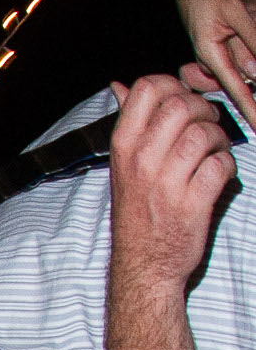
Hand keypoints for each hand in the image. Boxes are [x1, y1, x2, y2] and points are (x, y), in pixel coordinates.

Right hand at [112, 69, 238, 292]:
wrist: (143, 263)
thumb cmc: (136, 210)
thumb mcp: (122, 164)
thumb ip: (129, 123)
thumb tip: (121, 86)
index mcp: (123, 146)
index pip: (148, 89)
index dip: (175, 86)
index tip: (183, 101)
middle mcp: (141, 160)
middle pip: (182, 105)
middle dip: (205, 110)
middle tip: (207, 126)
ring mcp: (167, 182)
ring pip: (205, 133)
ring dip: (220, 139)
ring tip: (214, 151)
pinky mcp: (193, 201)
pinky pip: (222, 165)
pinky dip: (227, 167)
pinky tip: (217, 175)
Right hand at [172, 0, 255, 129]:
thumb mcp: (235, 12)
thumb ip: (250, 41)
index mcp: (208, 54)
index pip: (235, 88)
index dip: (250, 108)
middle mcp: (212, 59)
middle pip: (244, 70)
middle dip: (247, 41)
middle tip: (239, 15)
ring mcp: (216, 53)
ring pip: (245, 57)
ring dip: (247, 26)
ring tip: (240, 6)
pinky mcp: (221, 46)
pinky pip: (241, 49)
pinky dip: (246, 26)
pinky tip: (241, 8)